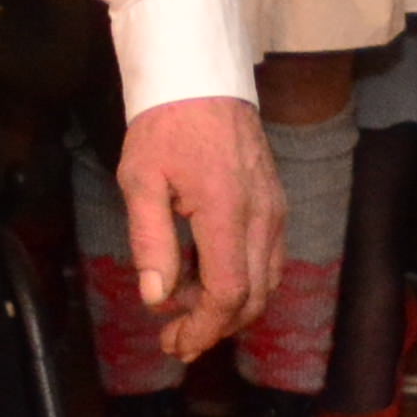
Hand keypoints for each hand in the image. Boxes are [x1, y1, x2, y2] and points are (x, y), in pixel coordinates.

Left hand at [109, 95, 285, 363]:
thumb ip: (150, 241)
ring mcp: (275, 208)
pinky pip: (269, 258)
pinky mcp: (276, 201)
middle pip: (252, 297)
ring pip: (266, 282)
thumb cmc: (164, 123)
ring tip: (188, 316)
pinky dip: (244, 282)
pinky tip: (209, 282)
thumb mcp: (140, 179)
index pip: (228, 293)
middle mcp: (262, 214)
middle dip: (215, 328)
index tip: (173, 342)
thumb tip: (156, 298)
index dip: (203, 328)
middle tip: (175, 341)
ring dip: (231, 309)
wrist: (199, 75)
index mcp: (227, 210)